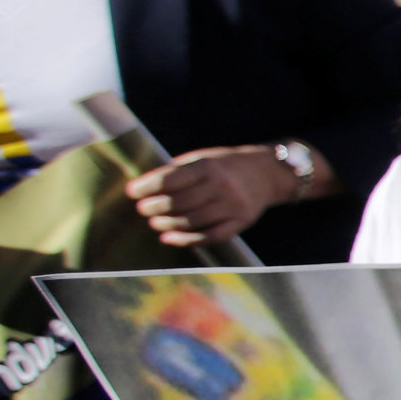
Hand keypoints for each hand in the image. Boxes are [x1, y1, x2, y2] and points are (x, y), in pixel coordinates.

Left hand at [127, 145, 316, 246]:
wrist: (267, 174)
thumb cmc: (225, 166)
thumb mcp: (203, 159)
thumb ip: (178, 172)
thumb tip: (144, 188)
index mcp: (209, 166)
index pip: (171, 178)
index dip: (147, 186)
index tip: (132, 191)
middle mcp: (222, 186)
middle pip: (179, 202)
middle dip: (154, 207)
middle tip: (143, 209)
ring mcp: (233, 205)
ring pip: (192, 221)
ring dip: (167, 225)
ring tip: (155, 223)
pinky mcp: (241, 221)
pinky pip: (210, 236)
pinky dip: (187, 240)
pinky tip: (170, 238)